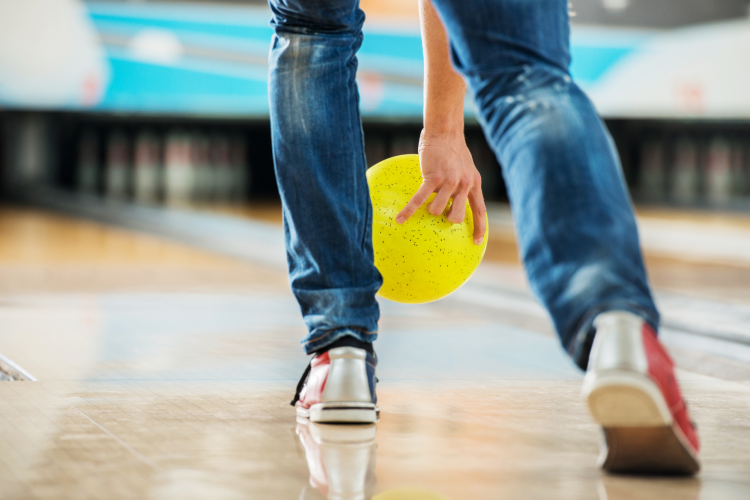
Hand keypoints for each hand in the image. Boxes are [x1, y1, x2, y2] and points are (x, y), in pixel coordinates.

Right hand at [396, 129, 486, 244]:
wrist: (445, 132)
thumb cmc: (453, 148)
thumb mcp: (467, 167)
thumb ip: (464, 183)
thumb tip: (456, 198)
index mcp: (473, 184)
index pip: (479, 211)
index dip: (479, 228)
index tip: (476, 242)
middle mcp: (464, 185)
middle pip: (456, 217)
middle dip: (447, 219)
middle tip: (441, 213)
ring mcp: (449, 182)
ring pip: (437, 210)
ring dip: (429, 209)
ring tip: (425, 202)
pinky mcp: (433, 178)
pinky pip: (419, 200)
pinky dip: (408, 211)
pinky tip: (400, 219)